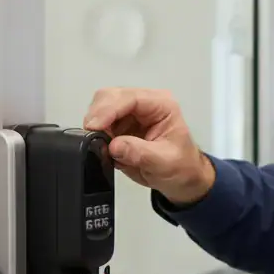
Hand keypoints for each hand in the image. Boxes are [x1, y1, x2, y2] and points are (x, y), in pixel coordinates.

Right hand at [83, 87, 215, 205]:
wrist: (182, 178)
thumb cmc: (182, 166)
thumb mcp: (164, 162)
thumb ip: (139, 153)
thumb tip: (115, 146)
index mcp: (162, 105)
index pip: (129, 98)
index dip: (108, 110)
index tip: (95, 126)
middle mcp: (145, 104)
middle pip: (110, 96)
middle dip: (98, 115)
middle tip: (92, 136)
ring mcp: (131, 113)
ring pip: (100, 107)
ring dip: (96, 125)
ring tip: (102, 145)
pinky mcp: (120, 125)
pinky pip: (99, 124)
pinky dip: (96, 134)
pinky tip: (104, 147)